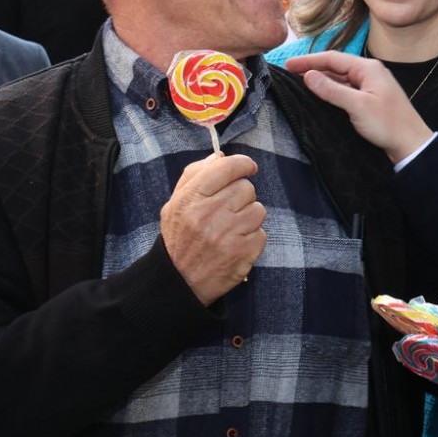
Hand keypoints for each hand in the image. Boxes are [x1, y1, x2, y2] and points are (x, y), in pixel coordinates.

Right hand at [160, 153, 266, 305]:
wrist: (179, 281)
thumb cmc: (180, 238)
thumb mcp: (175, 203)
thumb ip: (195, 175)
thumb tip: (220, 156)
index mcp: (191, 198)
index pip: (226, 168)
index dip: (243, 164)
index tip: (248, 167)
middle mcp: (209, 214)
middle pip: (246, 188)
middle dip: (242, 197)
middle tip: (229, 210)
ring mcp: (227, 234)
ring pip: (258, 209)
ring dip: (249, 218)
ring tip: (231, 229)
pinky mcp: (243, 252)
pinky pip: (262, 233)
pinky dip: (252, 238)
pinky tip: (236, 244)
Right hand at [284, 51, 434, 164]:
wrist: (411, 144)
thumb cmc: (388, 124)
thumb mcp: (357, 106)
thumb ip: (332, 90)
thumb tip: (308, 75)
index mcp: (368, 68)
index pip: (332, 58)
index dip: (308, 61)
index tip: (288, 64)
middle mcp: (369, 73)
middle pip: (335, 66)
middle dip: (312, 68)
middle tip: (288, 73)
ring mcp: (370, 85)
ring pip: (340, 78)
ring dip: (321, 79)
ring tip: (299, 82)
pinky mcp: (370, 98)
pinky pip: (346, 89)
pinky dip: (331, 89)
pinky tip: (319, 94)